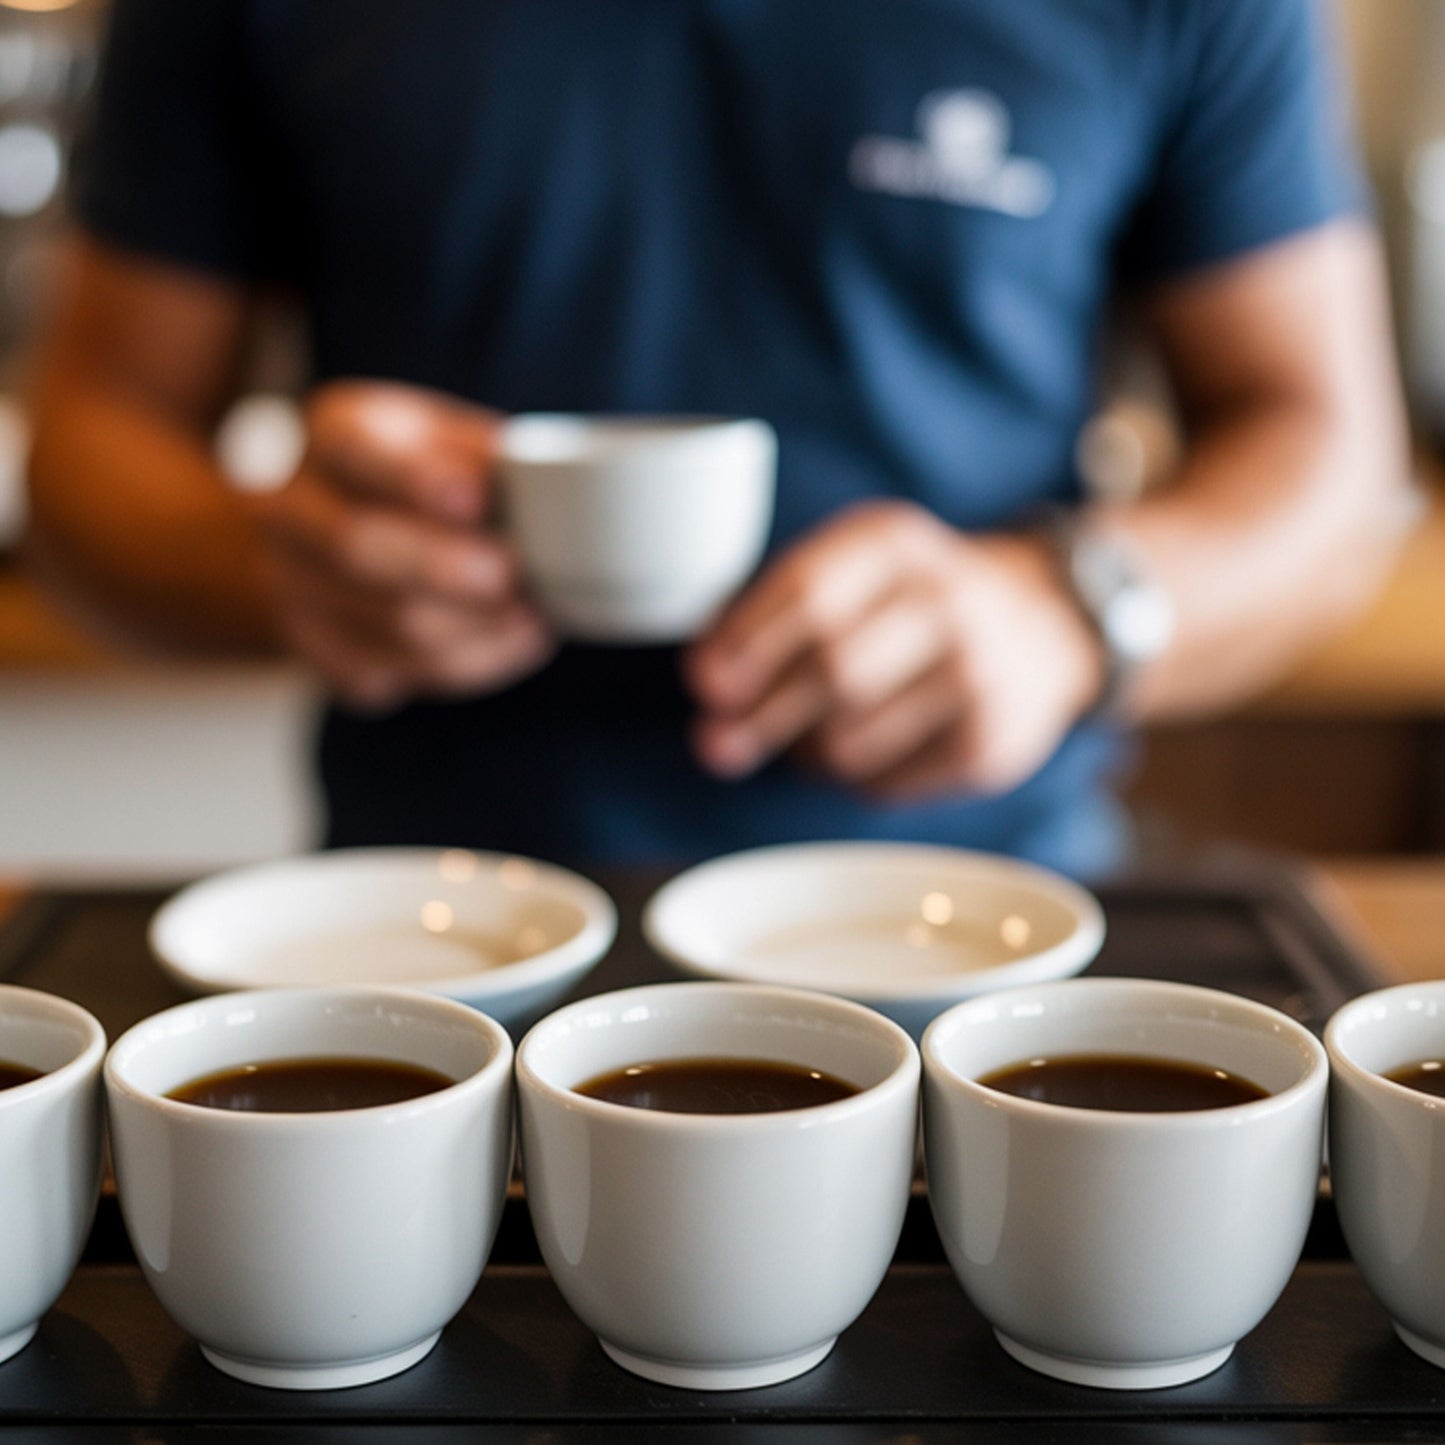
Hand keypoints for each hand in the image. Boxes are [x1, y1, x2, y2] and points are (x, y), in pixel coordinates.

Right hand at [248, 380, 554, 708]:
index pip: (356, 450)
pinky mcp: (311, 647)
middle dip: (443, 568)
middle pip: (357, 546)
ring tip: (531, 618)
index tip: (474, 499)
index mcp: (332, 436)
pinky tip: (507, 644)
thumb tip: (538, 488)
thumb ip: (479, 454)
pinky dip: (462, 664)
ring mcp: (290, 583)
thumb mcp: (438, 437)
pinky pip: (387, 672)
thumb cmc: (406, 474)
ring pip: (382, 623)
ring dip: (470, 628)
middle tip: (508, 576)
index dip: (415, 478)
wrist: (319, 529)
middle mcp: (289, 507)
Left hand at [684, 501, 1104, 800]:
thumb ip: (782, 607)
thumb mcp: (861, 563)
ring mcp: (977, 674)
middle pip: (831, 669)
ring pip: (850, 739)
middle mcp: (946, 599)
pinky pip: (884, 783)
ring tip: (805, 740)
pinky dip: (853, 777)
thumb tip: (710, 684)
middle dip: (760, 715)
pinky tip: (863, 751)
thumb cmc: (915, 597)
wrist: (1049, 620)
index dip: (747, 642)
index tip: (704, 682)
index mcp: (896, 543)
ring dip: (806, 752)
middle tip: (716, 744)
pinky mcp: (989, 744)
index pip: (809, 591)